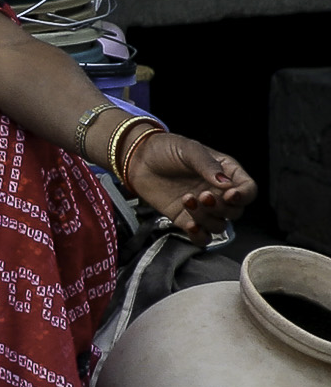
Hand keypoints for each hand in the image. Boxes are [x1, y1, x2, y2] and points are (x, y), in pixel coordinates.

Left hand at [125, 129, 255, 243]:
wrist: (138, 159)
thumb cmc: (166, 149)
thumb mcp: (189, 150)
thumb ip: (208, 165)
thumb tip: (226, 183)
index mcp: (226, 173)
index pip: (248, 190)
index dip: (243, 196)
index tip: (229, 195)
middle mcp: (218, 193)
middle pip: (236, 211)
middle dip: (221, 208)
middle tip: (203, 195)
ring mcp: (203, 208)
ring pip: (219, 225)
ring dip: (206, 218)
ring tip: (187, 200)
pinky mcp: (185, 219)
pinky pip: (201, 237)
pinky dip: (199, 235)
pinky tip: (189, 224)